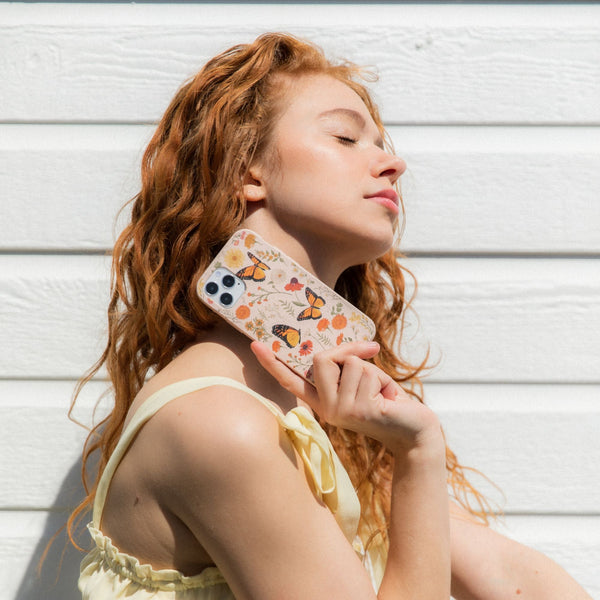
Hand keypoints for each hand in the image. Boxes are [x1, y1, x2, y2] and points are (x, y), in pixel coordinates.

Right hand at [251, 340, 441, 453]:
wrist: (413, 430)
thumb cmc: (388, 401)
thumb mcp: (363, 379)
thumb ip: (351, 364)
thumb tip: (359, 347)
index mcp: (323, 401)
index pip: (292, 381)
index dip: (272, 363)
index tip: (255, 344)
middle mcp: (326, 409)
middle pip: (323, 358)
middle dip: (349, 351)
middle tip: (371, 356)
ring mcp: (340, 412)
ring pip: (351, 363)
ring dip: (373, 370)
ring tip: (382, 392)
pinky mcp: (358, 411)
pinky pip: (367, 372)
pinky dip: (384, 379)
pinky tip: (389, 400)